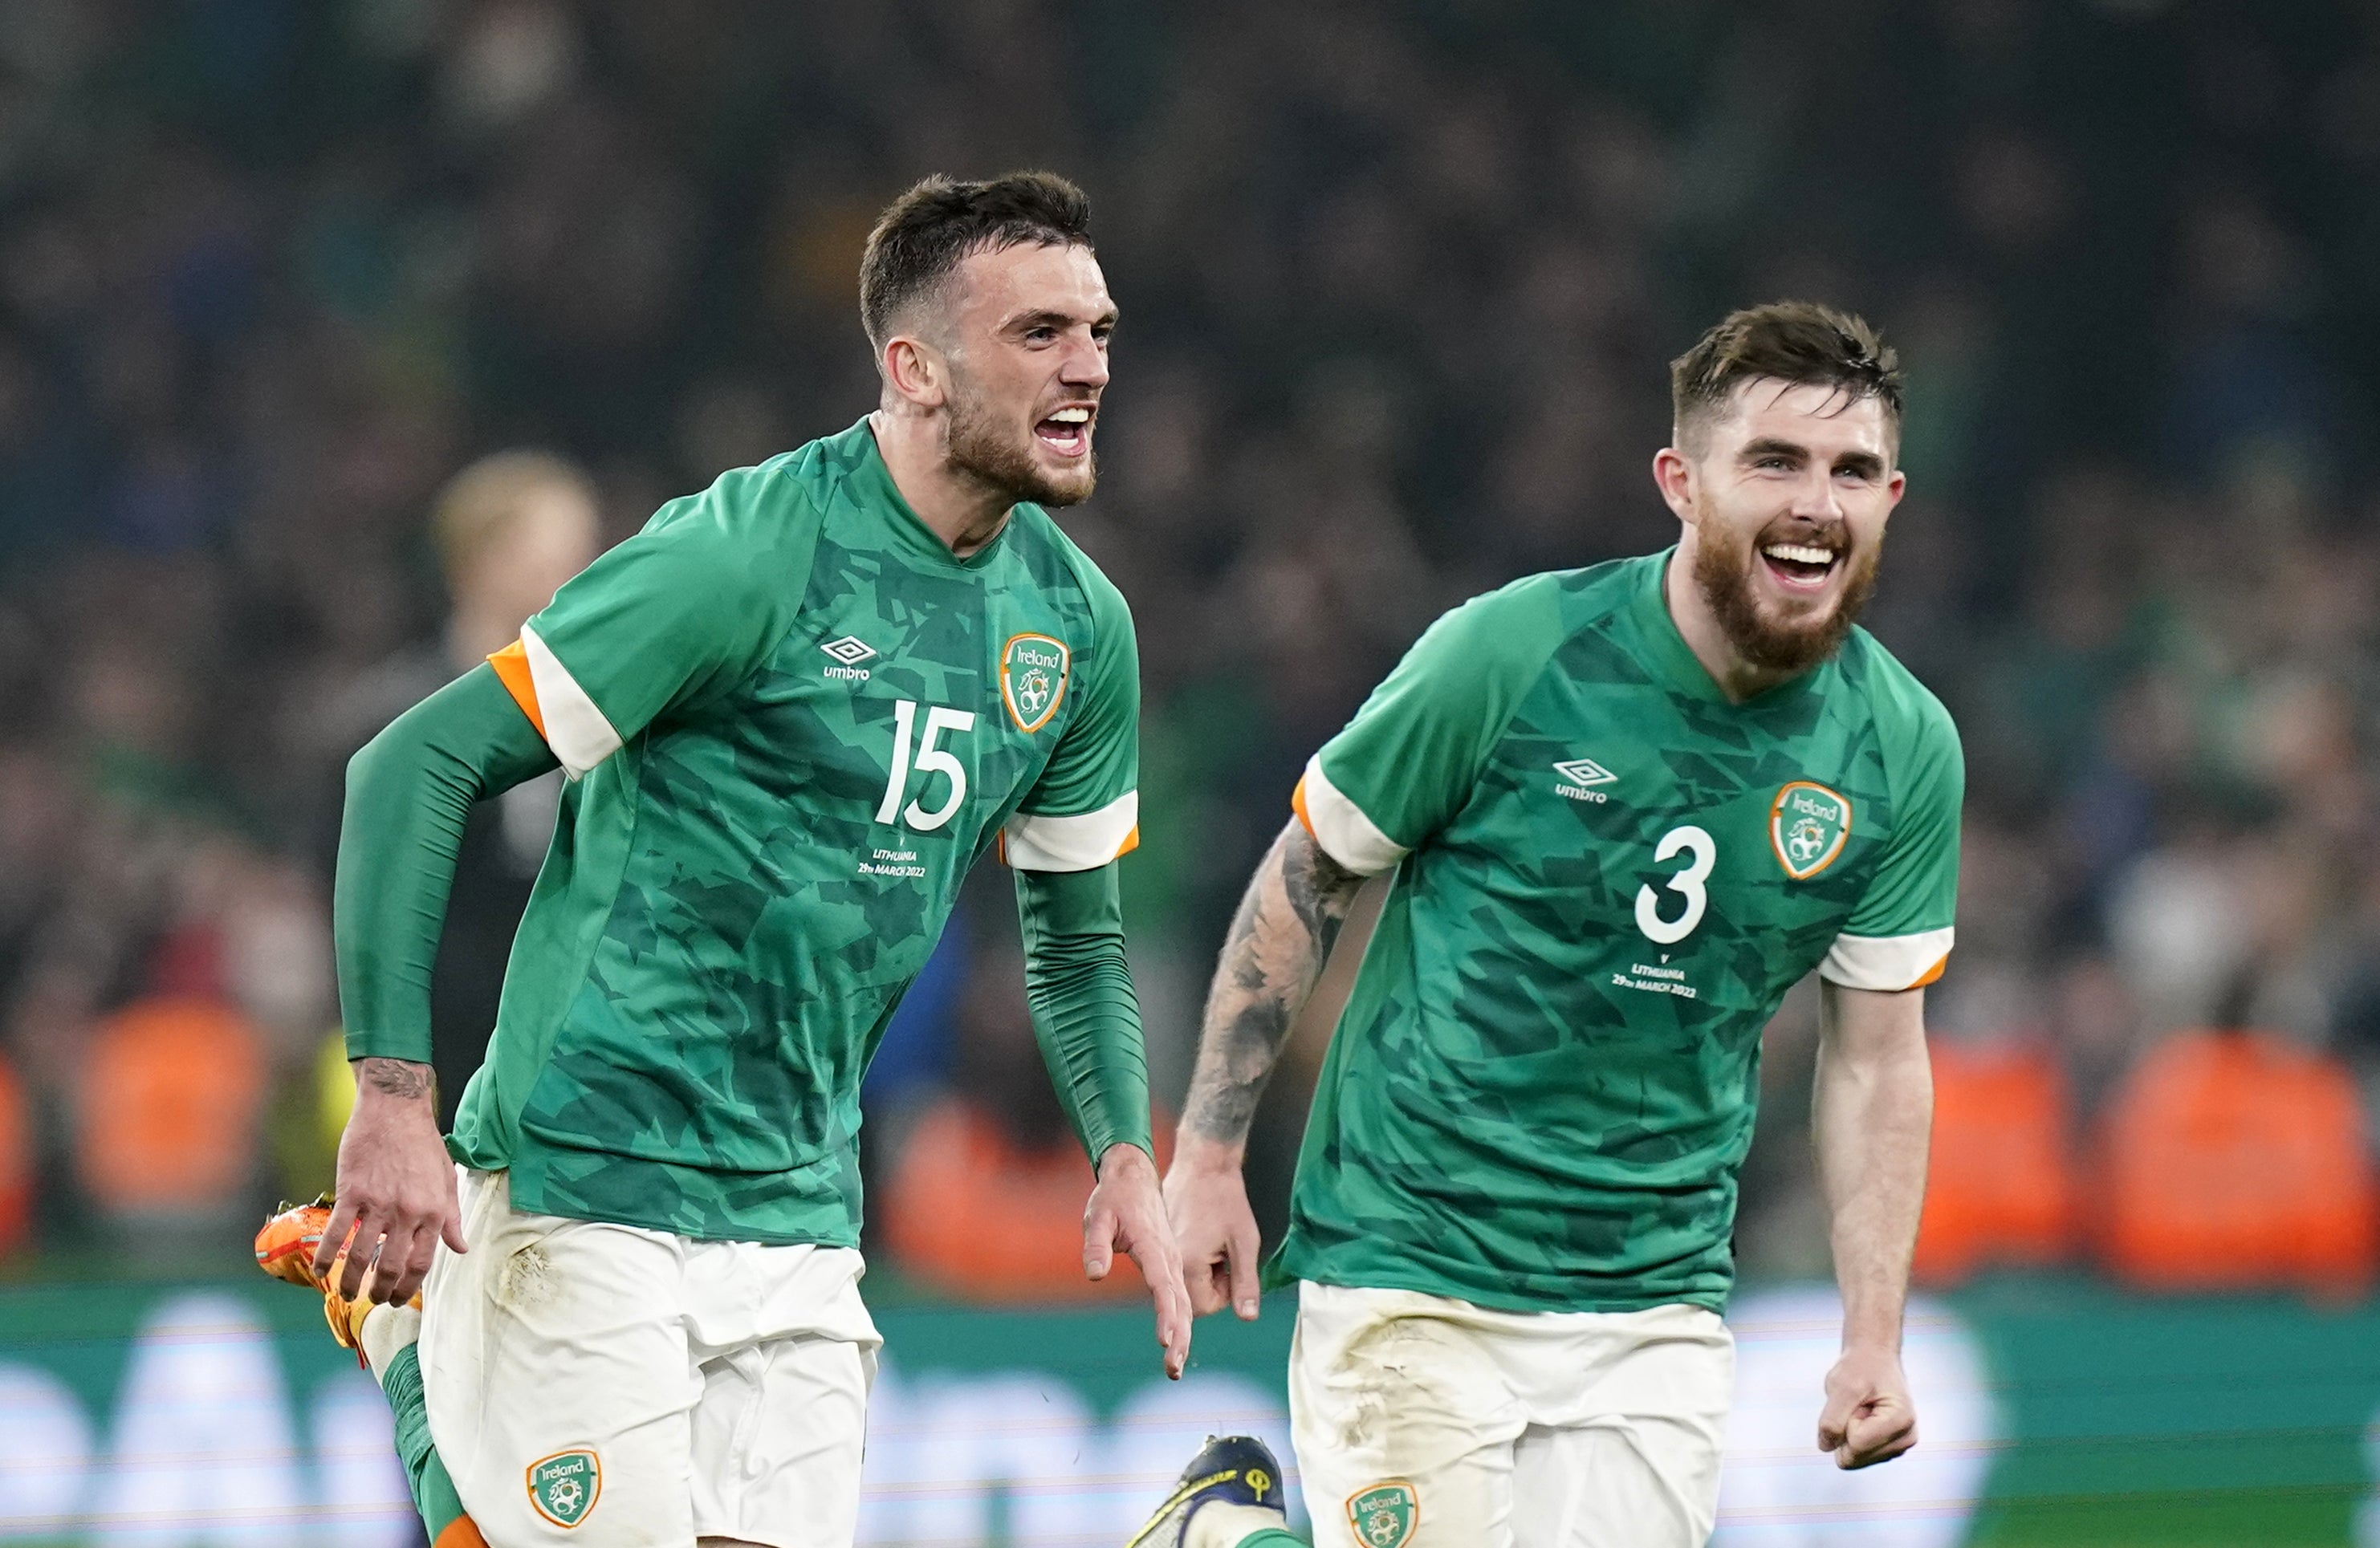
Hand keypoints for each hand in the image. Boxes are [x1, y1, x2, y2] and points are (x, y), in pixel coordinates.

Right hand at [314, 1059, 466, 1304]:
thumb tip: (460, 1248)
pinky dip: (326, 1257)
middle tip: (375, 1300)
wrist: (395, 1109)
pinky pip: (337, 1233)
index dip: (410, 1286)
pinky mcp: (353, 1193)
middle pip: (393, 1267)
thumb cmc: (423, 1143)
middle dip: (382, 1291)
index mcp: (434, 1211)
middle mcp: (408, 1212)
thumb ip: (452, 1217)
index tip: (400, 1297)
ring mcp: (379, 1204)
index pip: (423, 1263)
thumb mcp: (447, 1180)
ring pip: (363, 1257)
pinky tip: (320, 1272)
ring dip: (353, 1282)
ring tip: (347, 1294)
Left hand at [1084, 1142, 1191, 1378]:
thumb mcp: (1097, 1216)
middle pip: (1179, 1302)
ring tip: (1174, 1368)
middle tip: (1173, 1371)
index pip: (1163, 1285)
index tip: (1166, 1341)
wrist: (1133, 1176)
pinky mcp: (1167, 1264)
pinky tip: (1176, 1342)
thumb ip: (1096, 1245)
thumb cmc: (1113, 1197)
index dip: (1165, 1314)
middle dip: (1179, 1338)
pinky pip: (1177, 1296)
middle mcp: (1168, 1256)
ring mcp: (1171, 1261)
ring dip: (1181, 1335)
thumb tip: (1095, 1276)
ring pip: (1182, 1303)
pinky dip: (1179, 1321)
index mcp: (1154, 1246)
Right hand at [1164, 1135, 1262, 1319]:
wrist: (1202, 1162)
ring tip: (1215, 1241)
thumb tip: (1247, 1316)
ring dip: (1205, 1270)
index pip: (1205, 1307)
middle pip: (1193, 1297)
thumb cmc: (1225, 1198)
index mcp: (1186, 1265)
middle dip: (1213, 1283)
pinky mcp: (1161, 1239)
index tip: (1232, 1266)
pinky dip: (1194, 1257)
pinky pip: (1179, 1263)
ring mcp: (1162, 1249)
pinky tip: (1203, 1235)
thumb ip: (1246, 1283)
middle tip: (1224, 1253)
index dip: (1225, 1292)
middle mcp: (1168, 1261)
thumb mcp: (1245, 1242)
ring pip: (1187, 1280)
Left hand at [1817, 1343, 1916, 1468]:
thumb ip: (1832, 1419)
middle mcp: (1906, 1439)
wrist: (1874, 1358)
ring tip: (1862, 1409)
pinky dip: (1854, 1437)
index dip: (1845, 1420)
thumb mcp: (1841, 1386)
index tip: (1857, 1400)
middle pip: (1855, 1457)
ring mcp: (1900, 1446)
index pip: (1856, 1443)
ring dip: (1850, 1432)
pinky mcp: (1891, 1449)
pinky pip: (1858, 1456)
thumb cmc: (1860, 1367)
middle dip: (1847, 1429)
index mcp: (1900, 1422)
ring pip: (1855, 1459)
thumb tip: (1826, 1447)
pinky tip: (1865, 1417)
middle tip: (1858, 1405)